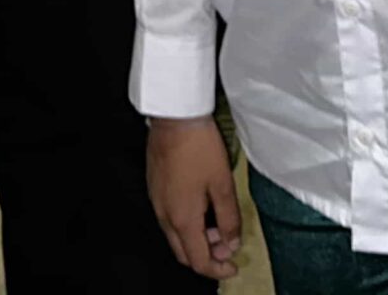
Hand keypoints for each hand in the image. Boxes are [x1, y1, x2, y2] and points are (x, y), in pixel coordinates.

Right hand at [146, 116, 242, 280]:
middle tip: (227, 244)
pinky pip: (169, 218)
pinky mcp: (155, 188)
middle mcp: (165, 215)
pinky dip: (186, 223)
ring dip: (197, 238)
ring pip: (175, 236)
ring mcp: (157, 202)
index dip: (217, 269)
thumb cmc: (198, 147)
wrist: (174, 117)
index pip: (198, 261)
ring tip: (218, 221)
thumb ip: (229, 219)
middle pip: (184, 253)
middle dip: (207, 256)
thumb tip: (231, 242)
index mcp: (182, 219)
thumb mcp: (223, 185)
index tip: (232, 265)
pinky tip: (202, 206)